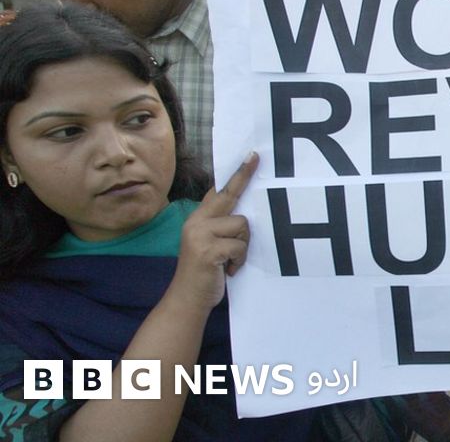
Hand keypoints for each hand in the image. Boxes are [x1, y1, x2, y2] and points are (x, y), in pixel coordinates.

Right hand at [168, 152, 258, 312]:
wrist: (187, 299)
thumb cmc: (205, 272)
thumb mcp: (210, 244)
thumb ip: (221, 226)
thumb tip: (245, 213)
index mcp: (198, 219)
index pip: (219, 191)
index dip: (236, 174)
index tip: (251, 156)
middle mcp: (196, 222)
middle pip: (228, 195)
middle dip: (243, 177)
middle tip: (256, 157)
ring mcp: (200, 235)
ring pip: (242, 225)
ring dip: (243, 245)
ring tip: (230, 260)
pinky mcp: (207, 250)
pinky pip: (239, 246)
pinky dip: (239, 260)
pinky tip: (228, 269)